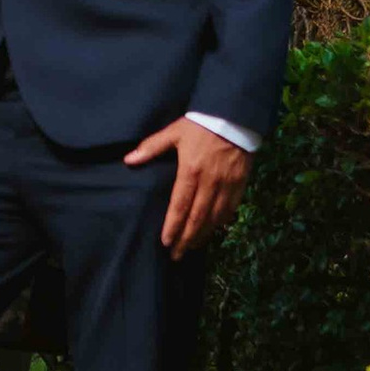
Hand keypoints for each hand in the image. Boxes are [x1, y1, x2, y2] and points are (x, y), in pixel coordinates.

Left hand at [123, 116, 250, 258]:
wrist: (234, 115)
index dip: (173, 227)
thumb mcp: (173, 132)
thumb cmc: (200, 124)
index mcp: (190, 171)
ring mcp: (226, 185)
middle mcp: (209, 182)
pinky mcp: (240, 184)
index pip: (179, 206)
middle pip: (197, 218)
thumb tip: (129, 160)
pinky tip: (213, 230)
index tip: (165, 243)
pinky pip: (230, 209)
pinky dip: (220, 223)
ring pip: (214, 218)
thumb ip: (151, 147)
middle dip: (186, 239)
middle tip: (177, 255)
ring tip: (192, 247)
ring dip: (202, 235)